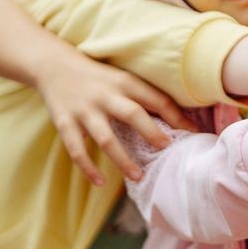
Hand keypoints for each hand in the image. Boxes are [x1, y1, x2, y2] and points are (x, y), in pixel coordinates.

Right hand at [33, 46, 194, 184]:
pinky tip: (100, 182)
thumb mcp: (122, 79)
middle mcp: (105, 96)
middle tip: (167, 149)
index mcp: (124, 83)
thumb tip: (178, 119)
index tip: (193, 132)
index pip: (155, 99)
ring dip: (123, 160)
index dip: (176, 116)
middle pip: (132, 115)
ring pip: (106, 139)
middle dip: (151, 133)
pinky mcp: (65, 123)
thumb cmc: (98, 78)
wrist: (54, 66)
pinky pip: (77, 150)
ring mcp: (84, 110)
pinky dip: (88, 168)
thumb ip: (143, 96)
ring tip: (138, 176)